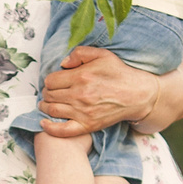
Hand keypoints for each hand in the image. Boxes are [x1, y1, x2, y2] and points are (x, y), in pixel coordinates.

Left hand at [38, 45, 157, 139]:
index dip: (50, 80)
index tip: (54, 81)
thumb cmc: (120, 74)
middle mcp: (79, 95)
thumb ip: (80, 53)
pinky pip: (63, 130)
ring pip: (52, 110)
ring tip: (47, 104)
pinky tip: (44, 122)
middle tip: (50, 92)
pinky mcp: (88, 125)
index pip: (51, 80)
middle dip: (47, 92)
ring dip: (45, 106)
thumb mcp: (102, 54)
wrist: (138, 95)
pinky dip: (50, 127)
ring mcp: (83, 112)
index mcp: (81, 77)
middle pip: (49, 95)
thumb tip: (63, 63)